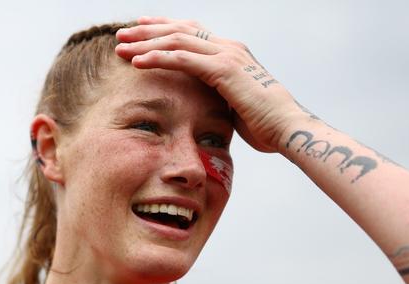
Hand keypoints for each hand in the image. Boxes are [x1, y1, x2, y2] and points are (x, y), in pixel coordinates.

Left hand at [115, 17, 297, 152]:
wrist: (287, 128)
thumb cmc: (264, 125)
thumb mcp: (236, 105)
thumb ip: (218, 96)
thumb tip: (204, 104)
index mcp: (231, 53)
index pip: (191, 32)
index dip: (164, 29)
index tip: (141, 32)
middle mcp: (228, 47)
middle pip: (180, 30)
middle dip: (148, 31)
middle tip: (122, 35)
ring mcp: (226, 55)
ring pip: (176, 40)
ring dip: (146, 43)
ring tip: (121, 47)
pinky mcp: (223, 70)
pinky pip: (182, 59)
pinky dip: (157, 58)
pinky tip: (137, 62)